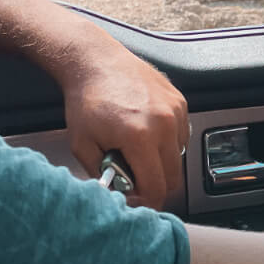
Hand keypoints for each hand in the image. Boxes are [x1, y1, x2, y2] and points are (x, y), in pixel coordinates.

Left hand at [60, 37, 188, 209]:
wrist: (95, 61)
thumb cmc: (86, 99)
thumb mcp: (82, 145)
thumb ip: (102, 176)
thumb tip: (118, 195)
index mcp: (139, 136)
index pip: (156, 188)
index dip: (146, 202)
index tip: (136, 202)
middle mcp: (163, 123)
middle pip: (174, 178)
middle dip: (154, 185)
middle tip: (134, 179)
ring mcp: (175, 111)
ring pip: (179, 157)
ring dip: (161, 163)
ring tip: (137, 151)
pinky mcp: (180, 102)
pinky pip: (181, 136)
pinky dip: (166, 143)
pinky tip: (145, 133)